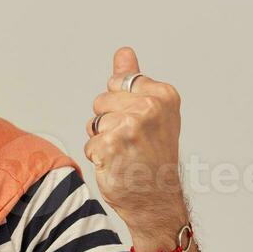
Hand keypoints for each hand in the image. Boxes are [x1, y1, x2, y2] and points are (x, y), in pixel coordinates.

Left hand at [82, 47, 186, 242]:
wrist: (157, 199)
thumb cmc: (154, 157)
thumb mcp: (152, 112)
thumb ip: (134, 80)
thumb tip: (123, 52)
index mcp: (163, 95)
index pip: (119, 82)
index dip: (121, 104)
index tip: (141, 124)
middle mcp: (150, 107)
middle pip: (101, 100)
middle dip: (109, 121)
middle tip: (132, 142)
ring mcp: (130, 126)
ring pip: (94, 122)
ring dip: (102, 140)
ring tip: (125, 154)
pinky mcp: (111, 145)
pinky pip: (89, 142)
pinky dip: (98, 156)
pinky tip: (117, 165)